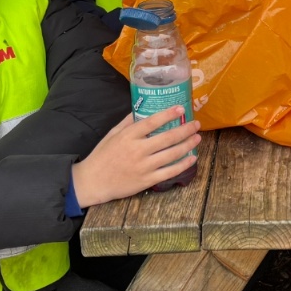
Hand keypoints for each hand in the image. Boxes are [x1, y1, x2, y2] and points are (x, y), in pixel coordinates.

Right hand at [71, 106, 201, 207]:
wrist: (94, 181)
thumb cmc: (103, 155)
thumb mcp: (112, 134)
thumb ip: (128, 122)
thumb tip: (143, 108)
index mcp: (128, 136)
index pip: (152, 122)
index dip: (168, 114)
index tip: (181, 109)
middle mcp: (138, 150)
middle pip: (167, 138)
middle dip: (185, 130)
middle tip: (196, 124)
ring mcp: (144, 166)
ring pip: (172, 154)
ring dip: (188, 145)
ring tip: (197, 138)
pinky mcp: (147, 180)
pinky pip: (170, 172)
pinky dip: (183, 165)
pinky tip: (192, 158)